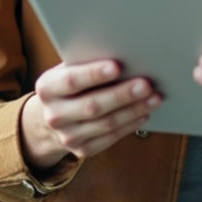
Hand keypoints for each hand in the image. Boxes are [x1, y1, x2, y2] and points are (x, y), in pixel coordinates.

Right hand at [20, 59, 161, 170]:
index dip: (94, 74)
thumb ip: (88, 62)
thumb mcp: (70, 69)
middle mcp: (54, 115)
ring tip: (154, 98)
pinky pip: (110, 138)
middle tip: (146, 84)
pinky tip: (144, 113)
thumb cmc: (71, 84)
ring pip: (106, 124)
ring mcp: (67, 136)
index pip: (71, 81)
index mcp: (48, 88)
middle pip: (92, 106)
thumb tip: (123, 51)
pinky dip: (130, 125)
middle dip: (122, 94)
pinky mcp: (82, 149)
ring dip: (133, 110)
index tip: (117, 66)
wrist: (54, 115)